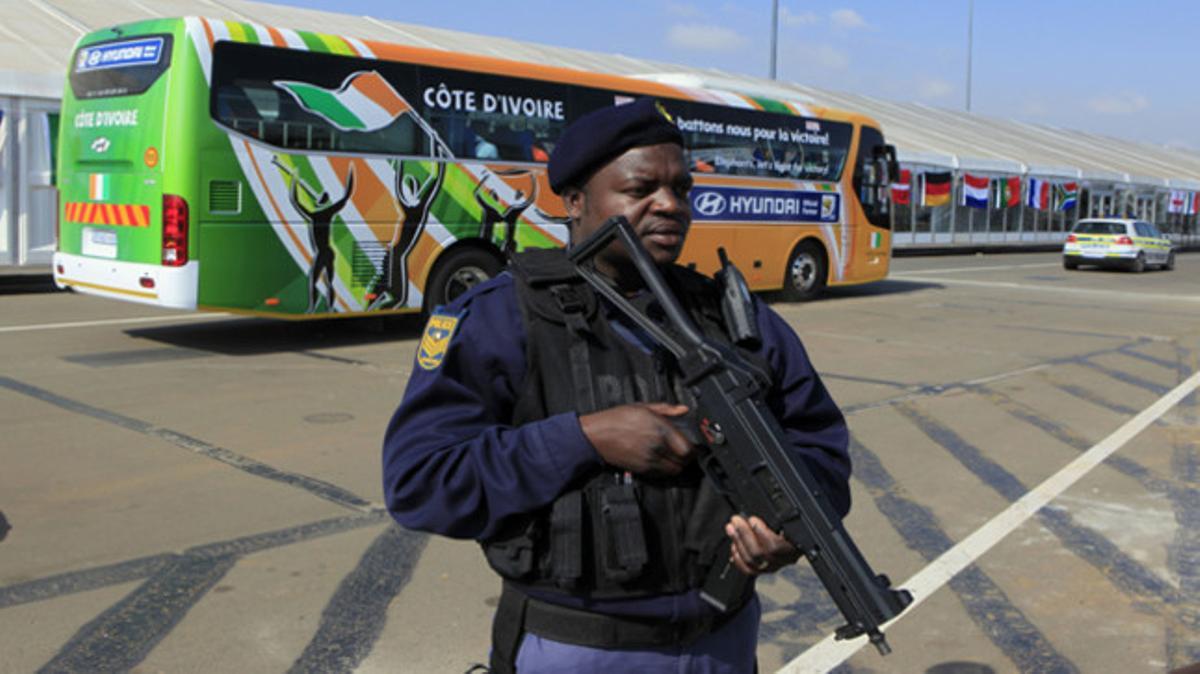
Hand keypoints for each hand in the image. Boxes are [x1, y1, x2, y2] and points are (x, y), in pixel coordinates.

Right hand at [579, 403, 693, 475]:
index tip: (694, 446)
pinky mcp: (642, 470)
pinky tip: (662, 460)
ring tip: (674, 457)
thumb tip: (683, 409)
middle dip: (687, 458)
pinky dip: (665, 470)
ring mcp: (649, 460)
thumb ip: (666, 409)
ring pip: (673, 470)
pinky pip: (661, 474)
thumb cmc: (617, 419)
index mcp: (660, 429)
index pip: (687, 449)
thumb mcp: (643, 406)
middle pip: (683, 462)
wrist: (597, 435)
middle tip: (686, 452)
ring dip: (677, 465)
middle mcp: (657, 447)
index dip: (694, 449)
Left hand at [725, 515, 799, 575]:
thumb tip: (757, 510)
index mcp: (794, 545)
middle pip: (759, 553)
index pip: (776, 545)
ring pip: (752, 560)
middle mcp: (784, 559)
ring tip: (731, 528)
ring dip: (738, 542)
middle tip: (735, 520)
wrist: (799, 537)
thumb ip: (776, 516)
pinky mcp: (764, 569)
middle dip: (744, 534)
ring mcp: (773, 566)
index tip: (752, 519)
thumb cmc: (794, 524)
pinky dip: (738, 558)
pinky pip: (748, 569)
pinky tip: (734, 546)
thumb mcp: (788, 517)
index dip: (761, 533)